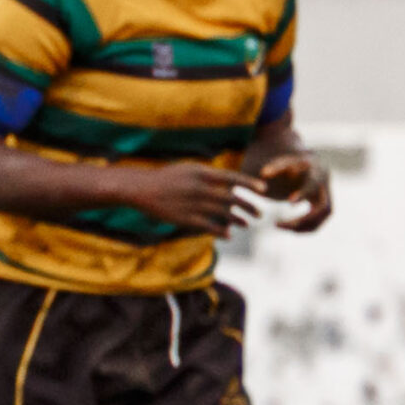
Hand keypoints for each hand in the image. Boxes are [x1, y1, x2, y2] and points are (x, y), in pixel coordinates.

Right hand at [121, 163, 263, 237]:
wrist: (141, 188)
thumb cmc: (165, 177)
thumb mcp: (188, 168)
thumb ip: (208, 174)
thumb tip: (228, 181)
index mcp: (202, 173)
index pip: (232, 178)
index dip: (250, 183)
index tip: (264, 190)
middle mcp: (200, 188)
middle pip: (231, 198)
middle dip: (249, 206)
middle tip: (259, 213)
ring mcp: (193, 204)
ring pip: (223, 214)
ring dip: (238, 220)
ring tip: (246, 223)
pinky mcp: (185, 218)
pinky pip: (208, 226)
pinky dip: (221, 232)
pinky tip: (229, 235)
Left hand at [255, 153, 330, 232]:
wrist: (312, 166)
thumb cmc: (294, 164)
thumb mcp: (285, 162)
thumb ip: (275, 167)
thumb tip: (263, 173)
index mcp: (318, 172)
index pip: (313, 185)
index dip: (303, 194)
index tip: (289, 203)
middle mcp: (326, 187)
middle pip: (323, 208)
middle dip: (302, 219)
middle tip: (276, 224)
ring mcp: (328, 198)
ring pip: (322, 218)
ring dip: (302, 226)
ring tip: (277, 226)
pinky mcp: (325, 208)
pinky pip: (319, 222)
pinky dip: (304, 228)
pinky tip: (287, 227)